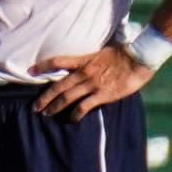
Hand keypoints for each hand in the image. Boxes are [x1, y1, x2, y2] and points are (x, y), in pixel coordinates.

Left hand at [33, 41, 154, 118]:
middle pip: (57, 87)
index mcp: (83, 60)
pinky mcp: (103, 94)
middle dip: (44, 98)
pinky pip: (84, 107)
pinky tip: (72, 119)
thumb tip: (82, 64)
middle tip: (35, 107)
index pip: (57, 61)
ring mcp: (92, 84)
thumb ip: (89, 60)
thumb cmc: (124, 53)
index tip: (30, 71)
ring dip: (54, 107)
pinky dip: (76, 114)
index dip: (42, 66)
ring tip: (46, 114)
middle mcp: (84, 73)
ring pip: (67, 98)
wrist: (141, 57)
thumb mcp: (101, 52)